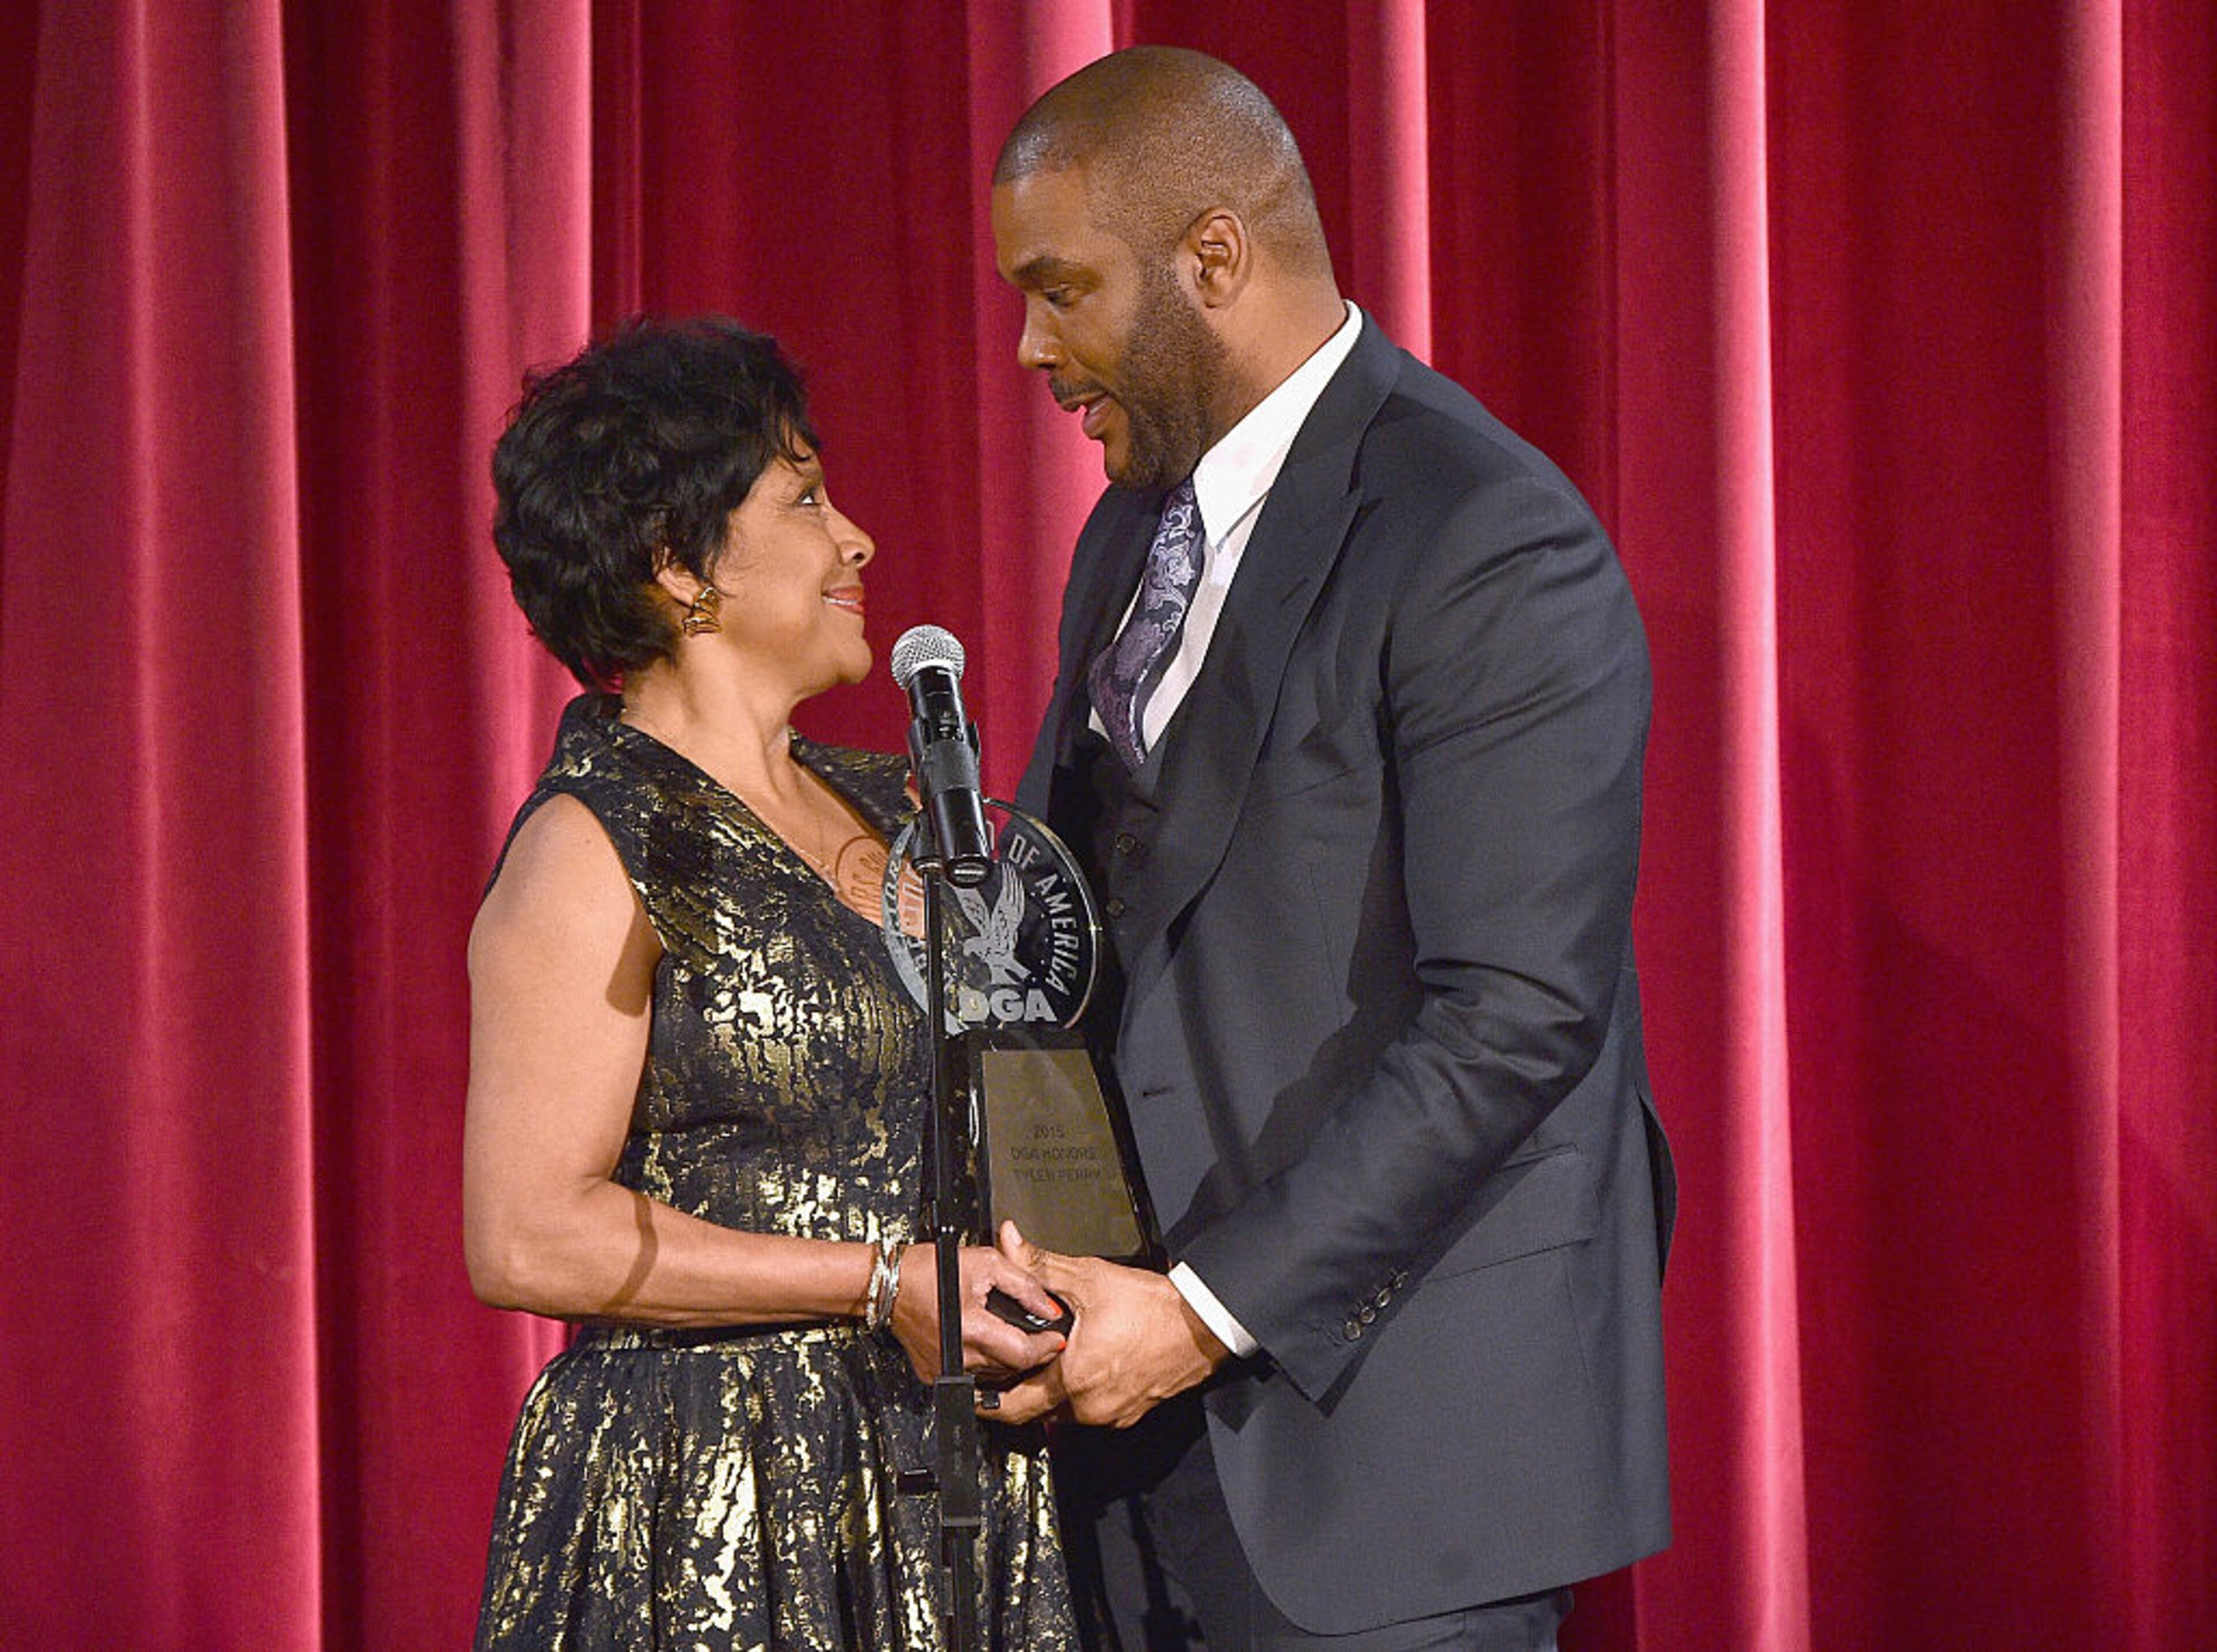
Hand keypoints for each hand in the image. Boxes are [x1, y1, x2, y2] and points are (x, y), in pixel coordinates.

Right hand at [885, 1236, 1066, 1386]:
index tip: (1056, 1337)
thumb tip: (1049, 1307)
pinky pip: (971, 1375)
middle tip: (1039, 1333)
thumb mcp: (986, 1262)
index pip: (1023, 1353)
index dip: (1046, 1346)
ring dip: (1007, 1359)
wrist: (889, 1283)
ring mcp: (943, 1368)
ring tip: (1012, 1335)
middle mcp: (957, 1355)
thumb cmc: (928, 1269)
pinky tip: (986, 1342)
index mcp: (971, 1329)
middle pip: (1011, 1367)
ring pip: (993, 1374)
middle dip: (1030, 1352)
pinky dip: (984, 1362)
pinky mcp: (933, 1373)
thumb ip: (1024, 1284)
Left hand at [991, 1222, 1228, 1427]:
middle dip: (1019, 1391)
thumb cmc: (1155, 1308)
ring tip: (1047, 1358)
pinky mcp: (1129, 1412)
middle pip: (1036, 1412)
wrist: (1203, 1325)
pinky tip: (1084, 1363)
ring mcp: (1111, 1414)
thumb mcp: (1088, 1277)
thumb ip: (1040, 1264)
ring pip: (1064, 1412)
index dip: (990, 1398)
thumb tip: (1010, 1243)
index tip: (980, 1385)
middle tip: (1008, 1367)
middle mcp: (1090, 1407)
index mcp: (1073, 1379)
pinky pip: (1092, 1410)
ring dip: (1051, 1390)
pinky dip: (1080, 1392)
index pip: (1014, 1407)